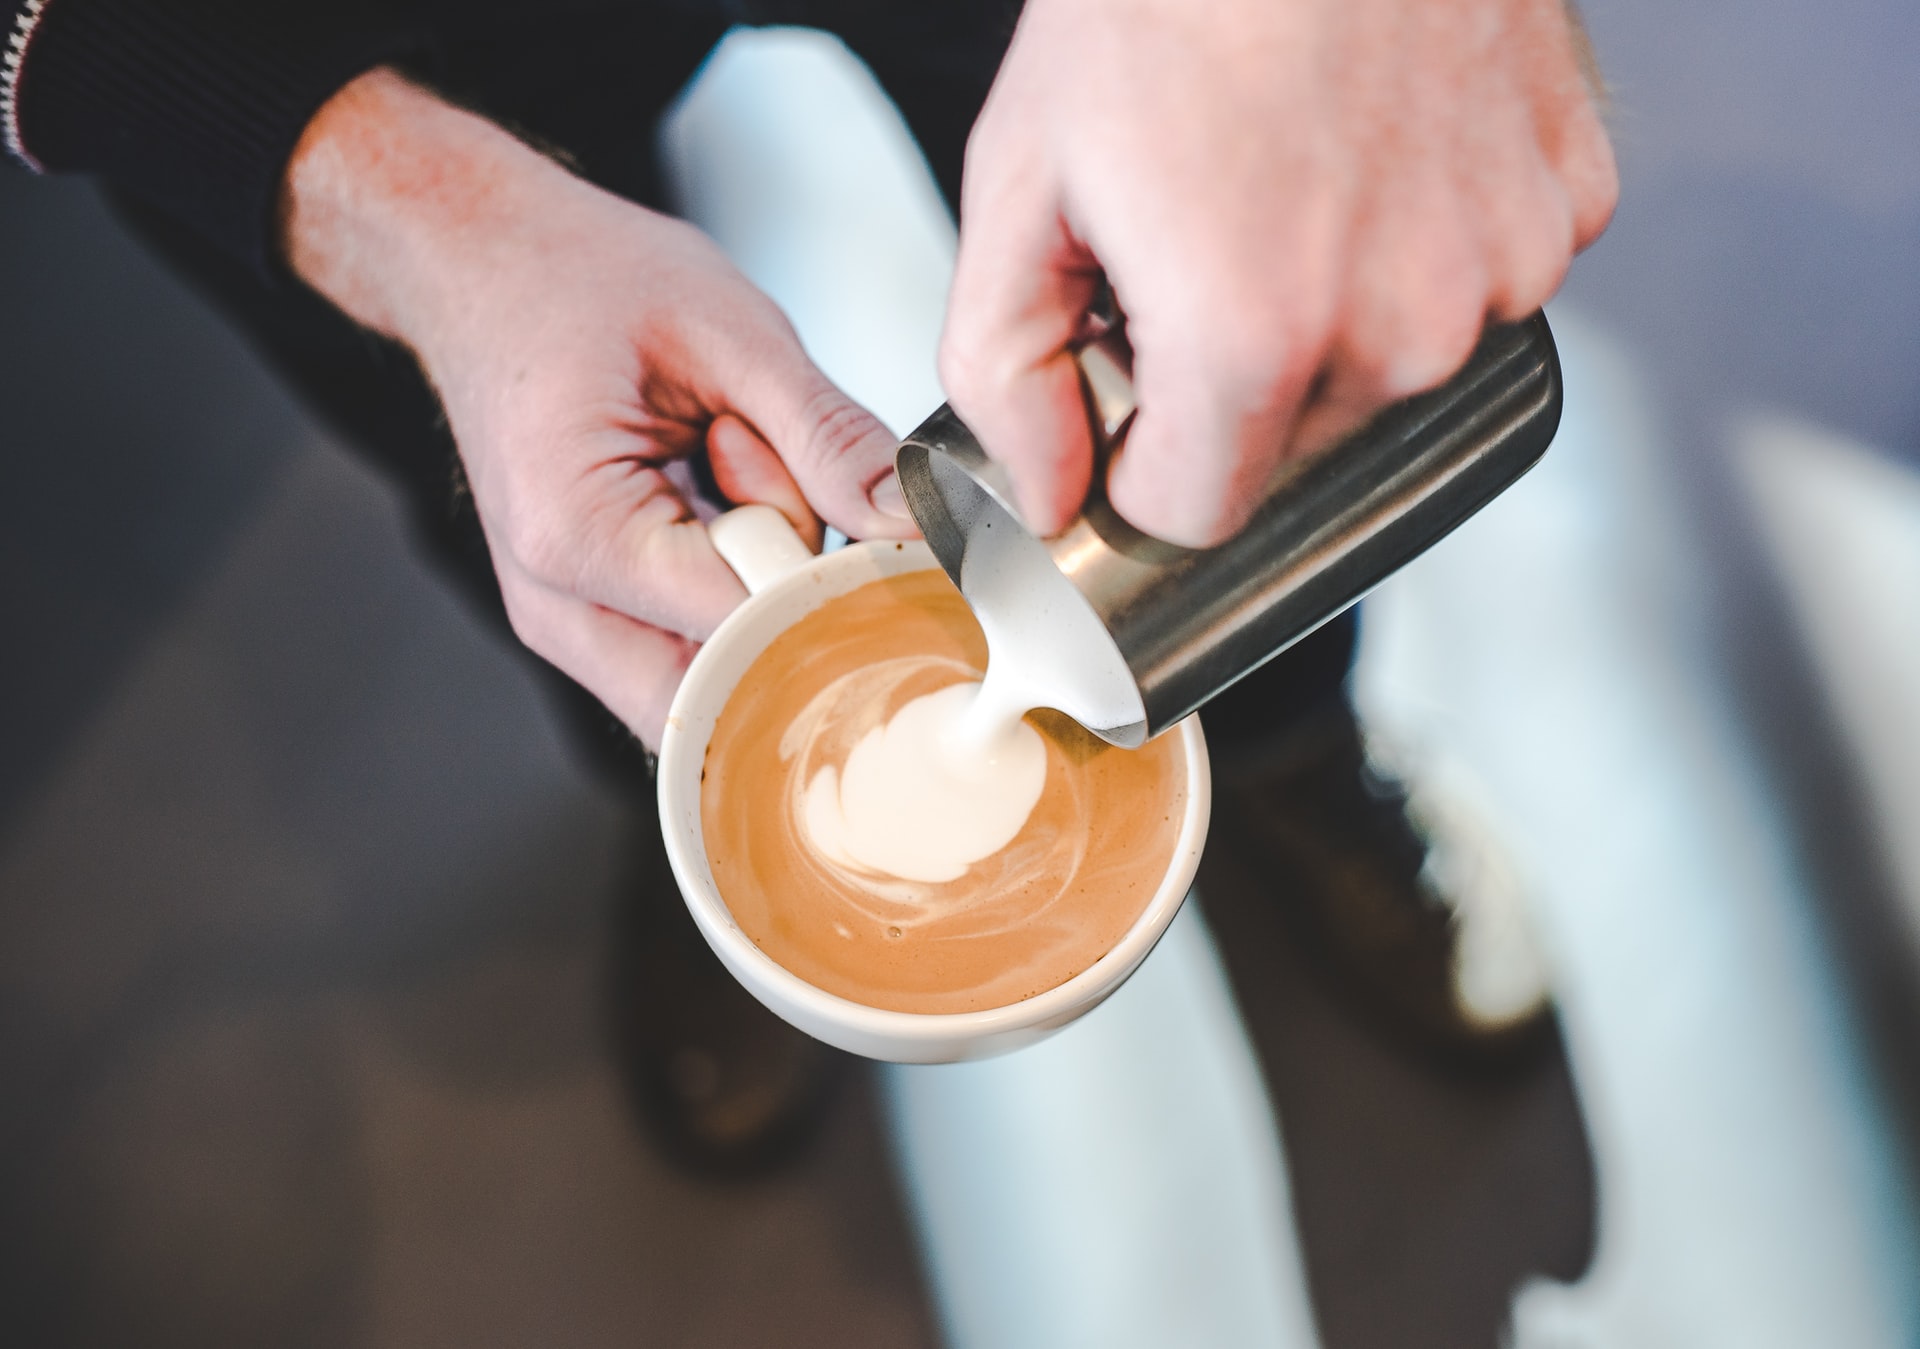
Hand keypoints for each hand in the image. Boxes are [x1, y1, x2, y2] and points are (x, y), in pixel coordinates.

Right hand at [283, 70, 911, 746]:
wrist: (477, 260)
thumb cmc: (576, 278)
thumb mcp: (729, 330)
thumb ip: (829, 437)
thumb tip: (916, 525)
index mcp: (578, 536)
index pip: (749, 632)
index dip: (828, 584)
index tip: (866, 519)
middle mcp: (558, 606)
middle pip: (727, 696)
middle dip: (792, 610)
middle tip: (775, 476)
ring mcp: (567, 623)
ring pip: (716, 688)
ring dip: (762, 600)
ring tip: (725, 472)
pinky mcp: (591, 619)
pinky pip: (696, 651)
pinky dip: (735, 590)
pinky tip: (713, 501)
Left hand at [941, 0, 1617, 545]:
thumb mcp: (1019, 182)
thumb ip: (1008, 371)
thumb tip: (1052, 498)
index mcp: (1253, 338)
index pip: (1196, 511)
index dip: (1142, 455)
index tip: (1129, 377)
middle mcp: (1401, 330)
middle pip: (1290, 443)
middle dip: (1229, 376)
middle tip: (1195, 239)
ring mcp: (1503, 265)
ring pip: (1390, 370)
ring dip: (1332, 314)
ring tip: (1285, 181)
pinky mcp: (1570, 201)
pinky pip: (1475, 286)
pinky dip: (1420, 246)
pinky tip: (1374, 154)